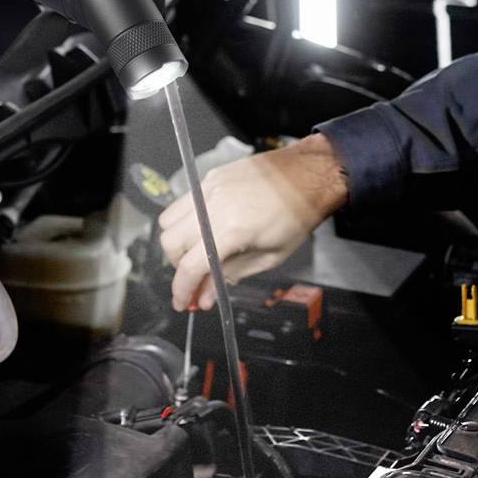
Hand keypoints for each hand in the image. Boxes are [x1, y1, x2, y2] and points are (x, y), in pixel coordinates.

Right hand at [160, 134, 348, 311]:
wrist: (309, 175)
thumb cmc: (298, 214)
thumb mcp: (269, 256)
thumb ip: (231, 276)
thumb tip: (206, 296)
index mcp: (231, 229)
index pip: (190, 266)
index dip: (182, 290)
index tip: (183, 303)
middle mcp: (213, 204)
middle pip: (170, 243)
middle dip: (178, 267)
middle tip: (195, 279)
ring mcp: (209, 187)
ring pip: (168, 220)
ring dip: (177, 243)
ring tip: (198, 253)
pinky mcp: (211, 177)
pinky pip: (183, 202)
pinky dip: (187, 221)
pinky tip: (206, 230)